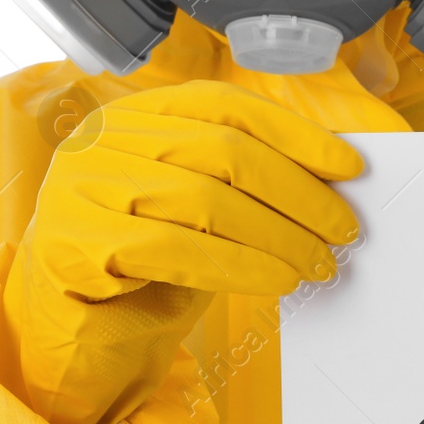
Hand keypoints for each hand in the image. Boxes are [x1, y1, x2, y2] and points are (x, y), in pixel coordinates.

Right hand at [0, 81, 363, 423]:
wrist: (73, 318)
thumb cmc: (147, 254)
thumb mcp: (197, 203)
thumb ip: (241, 178)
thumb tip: (332, 180)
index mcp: (138, 113)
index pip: (228, 105)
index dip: (297, 134)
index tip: (350, 167)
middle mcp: (104, 137)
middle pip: (224, 151)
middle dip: (299, 193)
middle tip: (344, 230)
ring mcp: (83, 185)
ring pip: (206, 200)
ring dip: (279, 236)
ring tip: (319, 264)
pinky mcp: (77, 241)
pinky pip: (176, 250)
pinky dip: (240, 267)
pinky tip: (278, 281)